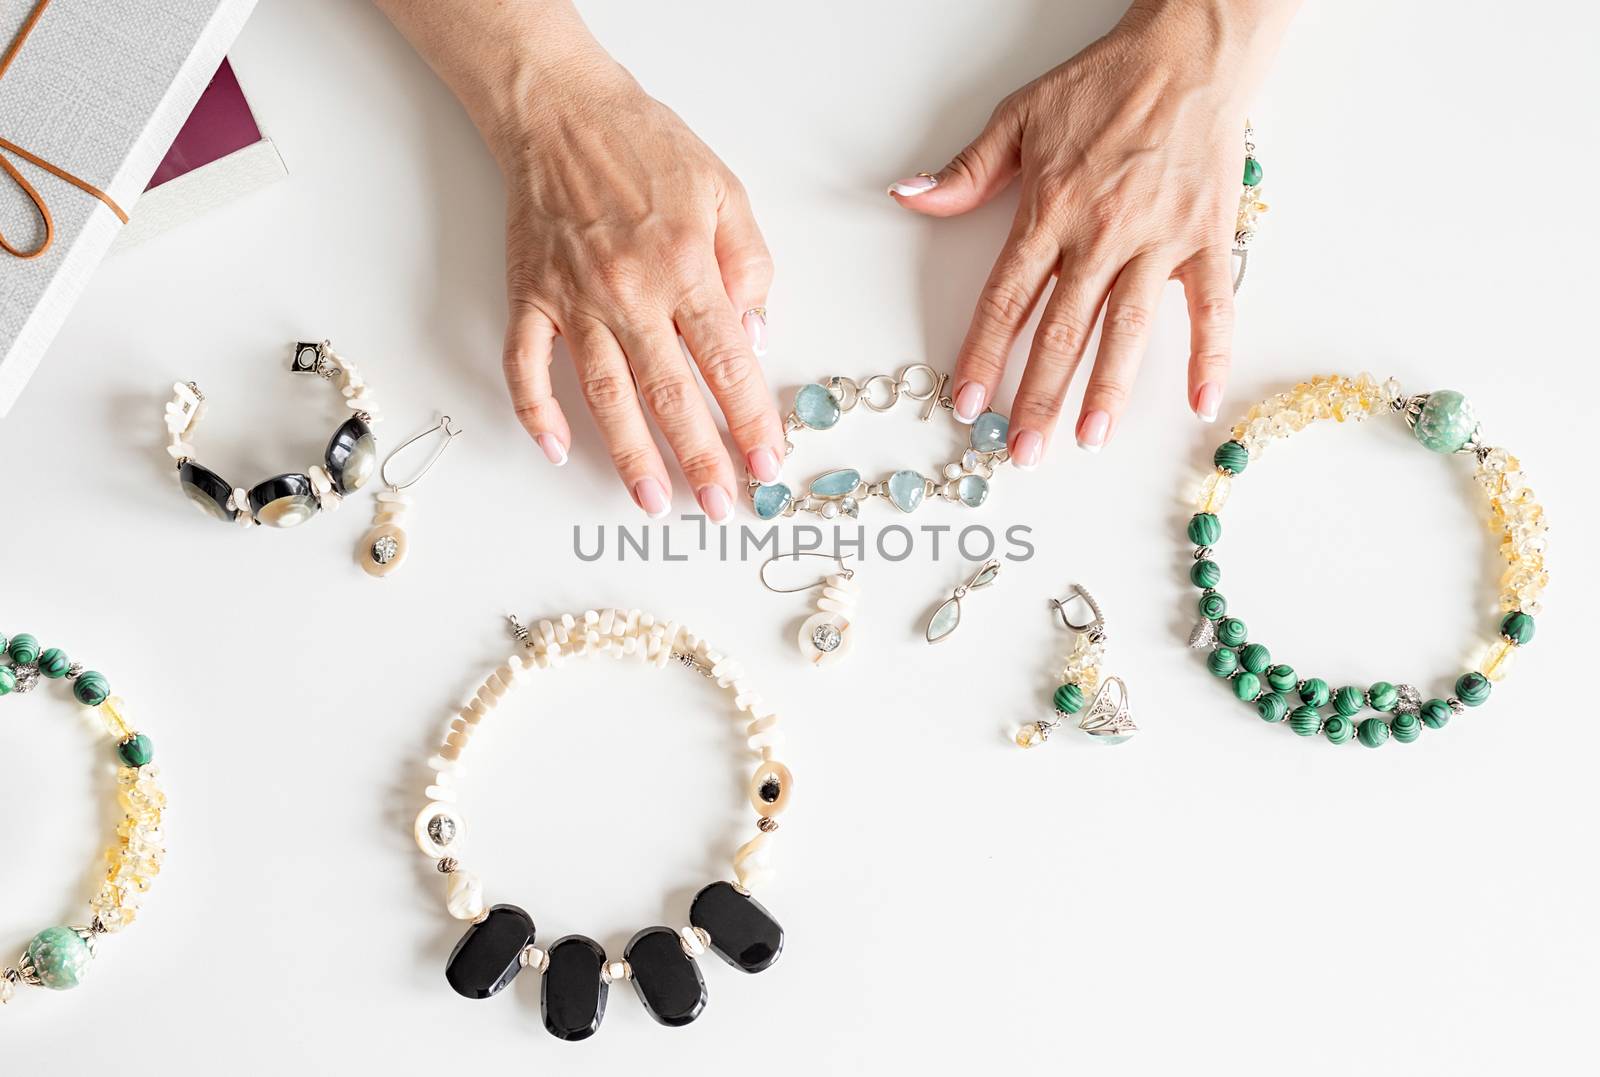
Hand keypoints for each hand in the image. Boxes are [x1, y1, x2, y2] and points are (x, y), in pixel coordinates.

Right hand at [376, 0, 781, 519]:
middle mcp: (629, 293)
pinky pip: (525, 366)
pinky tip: (554, 450)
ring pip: (605, 397)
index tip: (766, 464)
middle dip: (701, 460)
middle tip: (719, 506)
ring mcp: (574, 301)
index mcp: (685, 269)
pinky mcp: (529, 297)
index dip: (750, 422)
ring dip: (630, 456)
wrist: (561, 110)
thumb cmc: (645, 147)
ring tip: (653, 502)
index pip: (728, 366)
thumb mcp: (726, 192)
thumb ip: (749, 266)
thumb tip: (755, 340)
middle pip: (671, 396)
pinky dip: (535, 411)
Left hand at [889, 0, 1294, 462]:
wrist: (1189, 51)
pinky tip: (1201, 403)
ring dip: (1108, 390)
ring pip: (1128, 329)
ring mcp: (1159, 239)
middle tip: (1022, 449)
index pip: (1007, 298)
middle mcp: (1103, 233)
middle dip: (1038, 395)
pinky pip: (1212, 307)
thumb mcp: (1020, 117)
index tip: (967, 402)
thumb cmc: (1106, 83)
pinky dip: (1210, 354)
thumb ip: (966, 172)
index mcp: (1051, 209)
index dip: (983, 354)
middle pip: (1062, 329)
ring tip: (1090, 441)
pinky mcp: (1208, 237)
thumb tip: (908, 197)